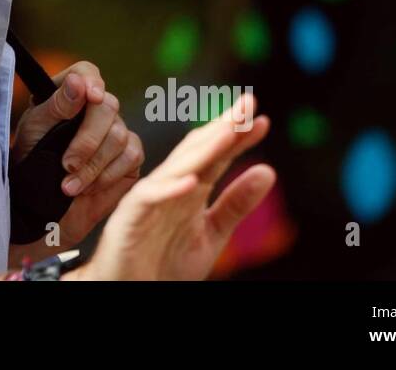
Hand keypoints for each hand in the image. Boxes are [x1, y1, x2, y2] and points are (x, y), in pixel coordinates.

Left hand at [9, 62, 143, 254]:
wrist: (42, 202)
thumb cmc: (33, 159)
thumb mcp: (36, 130)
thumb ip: (57, 105)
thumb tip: (78, 82)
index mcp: (70, 93)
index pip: (86, 73)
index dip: (92, 81)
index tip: (92, 96)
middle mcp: (97, 108)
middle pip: (108, 106)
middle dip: (87, 140)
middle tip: (67, 165)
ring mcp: (117, 130)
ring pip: (119, 136)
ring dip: (92, 166)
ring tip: (69, 186)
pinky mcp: (130, 155)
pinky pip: (131, 157)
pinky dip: (107, 176)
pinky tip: (88, 187)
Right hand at [70, 92, 274, 280]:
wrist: (127, 291)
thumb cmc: (163, 264)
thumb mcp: (212, 234)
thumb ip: (236, 204)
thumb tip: (268, 170)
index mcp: (188, 188)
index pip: (215, 155)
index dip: (237, 137)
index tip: (262, 120)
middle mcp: (168, 186)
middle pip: (197, 150)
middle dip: (223, 127)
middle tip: (248, 104)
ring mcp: (148, 199)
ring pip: (177, 168)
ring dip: (204, 150)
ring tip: (229, 132)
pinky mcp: (129, 218)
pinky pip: (150, 199)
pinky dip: (170, 190)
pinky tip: (193, 182)